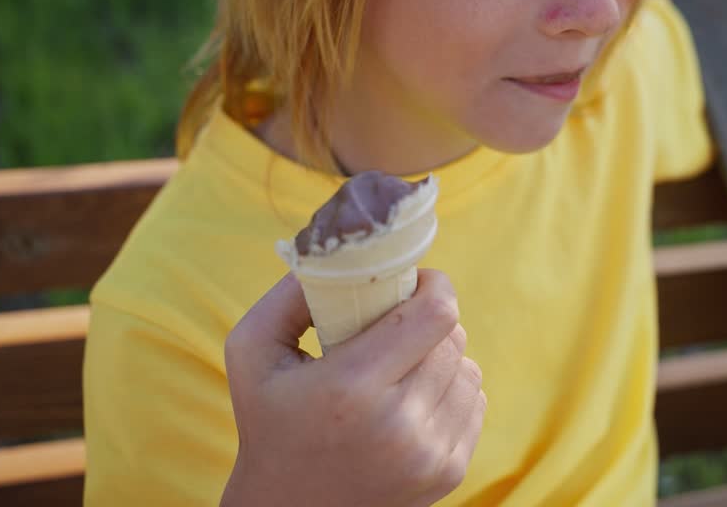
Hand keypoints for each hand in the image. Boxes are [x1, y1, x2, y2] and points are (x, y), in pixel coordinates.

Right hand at [221, 271, 485, 506]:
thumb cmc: (269, 426)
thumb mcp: (251, 353)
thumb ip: (289, 295)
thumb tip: (339, 254)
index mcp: (351, 387)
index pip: (436, 314)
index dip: (434, 285)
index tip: (414, 283)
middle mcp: (398, 424)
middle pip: (453, 337)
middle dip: (429, 321)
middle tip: (397, 329)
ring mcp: (429, 452)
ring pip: (469, 368)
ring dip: (442, 358)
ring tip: (400, 370)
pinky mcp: (449, 472)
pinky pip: (475, 402)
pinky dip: (451, 392)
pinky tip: (412, 403)